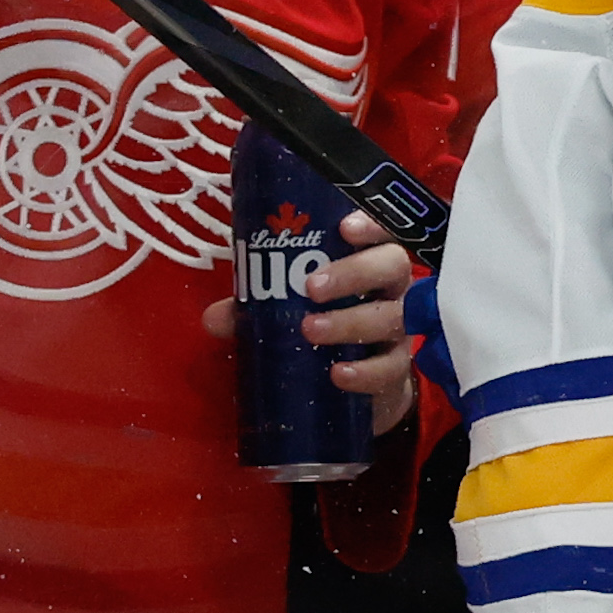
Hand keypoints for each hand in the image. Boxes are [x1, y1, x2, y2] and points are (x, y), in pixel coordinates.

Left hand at [197, 212, 425, 410]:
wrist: (358, 387)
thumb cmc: (323, 328)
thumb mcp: (286, 312)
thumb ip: (253, 310)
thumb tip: (213, 319)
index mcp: (369, 264)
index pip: (381, 232)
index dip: (371, 225)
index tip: (344, 227)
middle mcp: (392, 292)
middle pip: (393, 267)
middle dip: (355, 272)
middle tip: (312, 286)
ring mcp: (398, 332)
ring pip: (391, 318)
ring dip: (350, 322)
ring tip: (310, 330)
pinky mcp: (396, 373)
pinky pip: (389, 369)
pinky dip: (364, 371)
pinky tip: (338, 374)